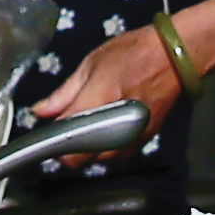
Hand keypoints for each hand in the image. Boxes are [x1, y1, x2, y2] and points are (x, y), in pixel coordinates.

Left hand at [34, 25, 185, 143]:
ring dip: (88, 151)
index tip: (50, 131)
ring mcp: (133, 136)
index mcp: (100, 99)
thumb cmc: (133, 53)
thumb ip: (64, 93)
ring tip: (88, 129)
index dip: (53, 140)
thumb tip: (40, 112)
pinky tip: (105, 134)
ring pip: (100, 160)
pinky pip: (118, 156)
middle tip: (68, 128)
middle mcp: (118, 123)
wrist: (174, 57)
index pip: (67, 137)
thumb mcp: (91, 64)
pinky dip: (106, 150)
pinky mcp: (145, 140)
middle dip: (69, 148)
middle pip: (83, 157)